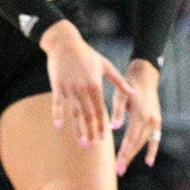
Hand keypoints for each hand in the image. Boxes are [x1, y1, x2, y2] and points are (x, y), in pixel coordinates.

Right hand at [43, 25, 133, 148]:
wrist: (65, 43)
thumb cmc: (87, 54)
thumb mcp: (105, 65)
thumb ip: (119, 81)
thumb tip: (132, 93)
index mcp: (95, 85)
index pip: (100, 110)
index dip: (101, 125)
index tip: (103, 139)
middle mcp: (82, 89)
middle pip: (87, 115)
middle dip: (90, 132)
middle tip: (92, 146)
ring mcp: (69, 88)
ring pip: (74, 112)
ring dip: (78, 128)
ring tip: (81, 142)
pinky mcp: (57, 86)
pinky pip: (57, 104)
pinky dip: (57, 116)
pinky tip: (58, 127)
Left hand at [112, 59, 163, 173]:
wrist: (145, 77)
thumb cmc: (129, 85)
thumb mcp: (120, 96)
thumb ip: (118, 112)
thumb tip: (114, 128)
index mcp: (140, 114)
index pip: (130, 138)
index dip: (124, 152)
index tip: (117, 164)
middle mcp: (150, 120)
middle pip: (137, 143)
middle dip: (127, 157)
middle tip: (118, 170)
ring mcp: (155, 121)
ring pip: (143, 142)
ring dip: (134, 155)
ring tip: (124, 166)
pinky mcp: (157, 121)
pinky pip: (155, 139)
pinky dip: (152, 150)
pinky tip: (148, 162)